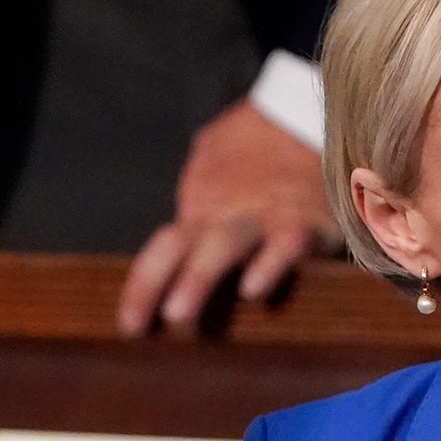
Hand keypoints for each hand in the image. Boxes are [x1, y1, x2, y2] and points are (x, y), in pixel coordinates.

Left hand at [118, 98, 338, 335]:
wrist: (311, 114)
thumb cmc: (261, 148)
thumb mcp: (216, 162)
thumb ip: (197, 196)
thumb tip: (175, 232)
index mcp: (205, 208)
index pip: (164, 247)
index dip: (142, 285)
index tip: (129, 326)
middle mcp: (228, 215)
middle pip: (183, 247)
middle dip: (155, 284)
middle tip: (136, 324)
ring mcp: (266, 216)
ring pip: (226, 245)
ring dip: (198, 277)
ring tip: (179, 312)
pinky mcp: (309, 221)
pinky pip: (287, 243)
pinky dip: (269, 265)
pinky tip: (254, 289)